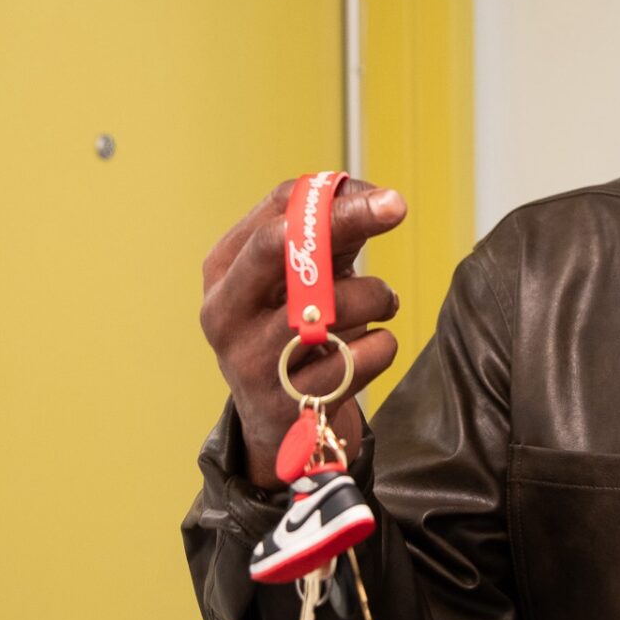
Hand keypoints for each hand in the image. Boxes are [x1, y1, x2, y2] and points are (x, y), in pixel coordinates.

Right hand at [199, 177, 406, 487]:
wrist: (277, 422)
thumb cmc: (292, 330)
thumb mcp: (299, 279)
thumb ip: (331, 235)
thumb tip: (379, 199)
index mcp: (224, 269)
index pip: (274, 214)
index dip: (335, 199)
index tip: (387, 197)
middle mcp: (224, 312)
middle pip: (280, 247)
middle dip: (345, 221)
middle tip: (395, 207)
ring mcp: (249, 361)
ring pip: (329, 305)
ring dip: (375, 297)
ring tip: (380, 304)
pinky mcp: (284, 405)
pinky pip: (356, 359)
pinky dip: (380, 347)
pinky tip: (368, 350)